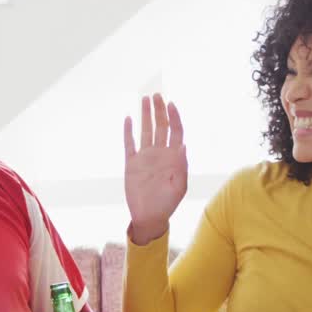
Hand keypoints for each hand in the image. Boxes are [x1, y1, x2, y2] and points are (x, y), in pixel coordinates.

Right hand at [123, 93, 187, 244]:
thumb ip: (181, 167)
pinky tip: (129, 119)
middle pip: (161, 127)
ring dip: (146, 115)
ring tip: (145, 99)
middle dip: (159, 110)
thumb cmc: (167, 204)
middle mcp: (159, 153)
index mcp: (173, 158)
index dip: (174, 118)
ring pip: (146, 131)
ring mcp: (145, 157)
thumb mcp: (179, 187)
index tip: (171, 104)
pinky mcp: (132, 163)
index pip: (175, 132)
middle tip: (157, 95)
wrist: (149, 217)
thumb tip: (183, 146)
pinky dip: (128, 131)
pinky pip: (129, 144)